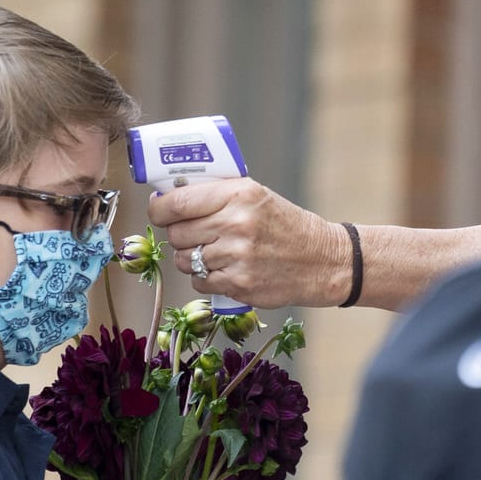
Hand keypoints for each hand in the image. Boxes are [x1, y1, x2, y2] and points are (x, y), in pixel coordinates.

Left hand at [147, 178, 348, 309]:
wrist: (322, 260)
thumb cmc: (284, 225)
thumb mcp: (256, 196)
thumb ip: (216, 194)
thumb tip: (167, 197)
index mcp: (239, 195)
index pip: (177, 202)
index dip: (159, 208)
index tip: (158, 210)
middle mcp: (237, 224)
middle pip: (176, 233)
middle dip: (179, 234)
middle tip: (194, 232)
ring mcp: (237, 257)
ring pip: (185, 260)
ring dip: (192, 257)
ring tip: (214, 251)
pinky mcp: (239, 284)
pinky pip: (199, 282)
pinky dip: (206, 277)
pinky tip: (225, 269)